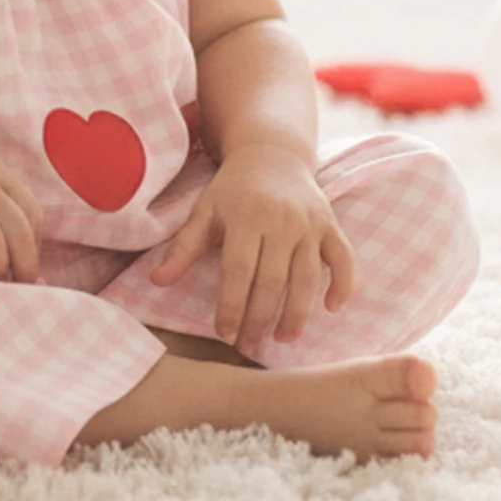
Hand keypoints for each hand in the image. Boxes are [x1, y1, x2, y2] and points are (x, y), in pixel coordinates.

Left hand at [148, 143, 355, 351]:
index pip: (238, 271)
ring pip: (307, 277)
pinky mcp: (330, 224)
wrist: (271, 153)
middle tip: (249, 346)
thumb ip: (184, 248)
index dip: (231, 306)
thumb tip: (156, 281)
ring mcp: (309, 223)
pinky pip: (343, 258)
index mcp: (245, 216)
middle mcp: (280, 220)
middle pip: (272, 280)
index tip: (225, 334)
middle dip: (259, 319)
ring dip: (297, 313)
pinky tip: (331, 309)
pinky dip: (343, 284)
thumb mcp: (204, 211)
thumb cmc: (233, 189)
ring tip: (283, 339)